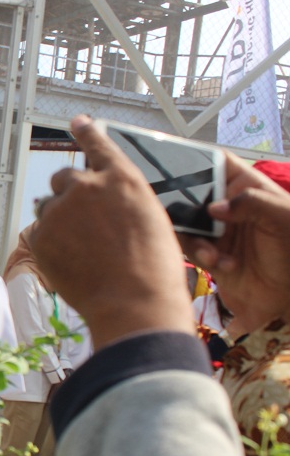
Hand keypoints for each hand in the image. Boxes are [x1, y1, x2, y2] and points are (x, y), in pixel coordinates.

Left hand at [31, 115, 193, 349]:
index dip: (86, 131)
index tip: (76, 121)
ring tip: (81, 249)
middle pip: (64, 178)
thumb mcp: (150, 218)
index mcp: (122, 177)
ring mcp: (61, 210)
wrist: (134, 302)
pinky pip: (39, 233)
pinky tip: (72, 262)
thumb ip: (121, 200)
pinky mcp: (41, 234)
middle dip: (69, 195)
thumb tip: (102, 202)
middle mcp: (87, 185)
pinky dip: (50, 244)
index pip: (98, 144)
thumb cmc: (154, 268)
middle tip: (82, 223)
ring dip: (58, 220)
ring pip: (48, 207)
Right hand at [180, 155, 289, 332]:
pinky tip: (224, 264)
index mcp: (247, 188)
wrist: (288, 296)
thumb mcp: (283, 218)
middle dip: (186, 208)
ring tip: (214, 254)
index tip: (177, 166)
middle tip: (189, 220)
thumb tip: (213, 206)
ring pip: (186, 224)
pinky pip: (190, 249)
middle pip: (191, 194)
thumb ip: (252, 203)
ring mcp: (216, 230)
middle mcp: (228, 206)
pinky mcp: (208, 253)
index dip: (197, 160)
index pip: (217, 163)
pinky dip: (201, 257)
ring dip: (196, 240)